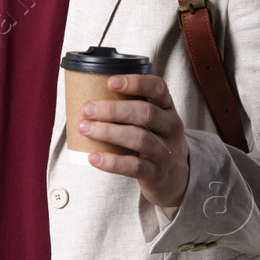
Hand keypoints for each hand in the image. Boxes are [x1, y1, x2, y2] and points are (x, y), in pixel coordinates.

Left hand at [78, 73, 188, 210]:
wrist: (175, 178)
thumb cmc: (154, 141)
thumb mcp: (153, 121)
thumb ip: (131, 108)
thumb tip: (89, 98)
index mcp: (167, 108)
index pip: (158, 88)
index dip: (136, 82)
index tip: (110, 82)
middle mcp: (170, 127)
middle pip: (145, 113)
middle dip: (113, 110)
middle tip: (87, 109)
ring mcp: (165, 151)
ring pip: (139, 138)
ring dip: (109, 132)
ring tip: (84, 128)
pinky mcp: (157, 173)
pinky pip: (135, 166)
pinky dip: (112, 162)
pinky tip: (94, 157)